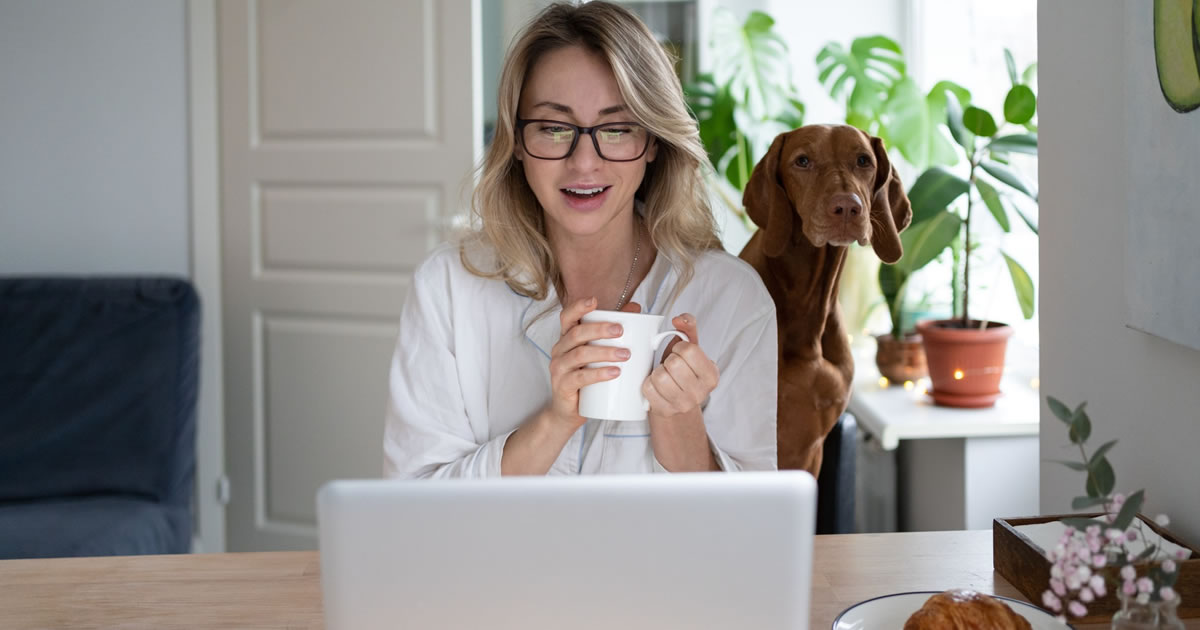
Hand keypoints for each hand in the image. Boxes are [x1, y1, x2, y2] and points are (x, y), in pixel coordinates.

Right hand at [545, 297, 636, 428]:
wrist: (569, 411)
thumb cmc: (586, 378)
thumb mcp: (598, 353)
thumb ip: (613, 330)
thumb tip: (635, 308)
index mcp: (567, 339)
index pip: (567, 317)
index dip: (578, 307)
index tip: (594, 301)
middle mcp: (559, 350)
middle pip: (576, 334)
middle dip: (599, 329)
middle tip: (621, 330)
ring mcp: (559, 369)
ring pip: (579, 355)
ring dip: (604, 352)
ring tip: (625, 354)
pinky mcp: (563, 387)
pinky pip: (579, 378)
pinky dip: (598, 374)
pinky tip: (614, 372)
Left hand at [642, 313, 718, 417]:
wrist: (677, 398)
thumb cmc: (684, 368)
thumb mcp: (691, 346)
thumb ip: (688, 325)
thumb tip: (678, 319)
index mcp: (711, 375)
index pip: (689, 350)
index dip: (680, 347)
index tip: (680, 354)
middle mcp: (701, 393)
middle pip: (673, 364)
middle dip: (668, 360)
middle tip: (671, 365)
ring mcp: (683, 405)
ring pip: (659, 377)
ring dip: (657, 371)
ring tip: (664, 374)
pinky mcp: (665, 411)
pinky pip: (648, 389)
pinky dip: (648, 383)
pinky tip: (656, 385)